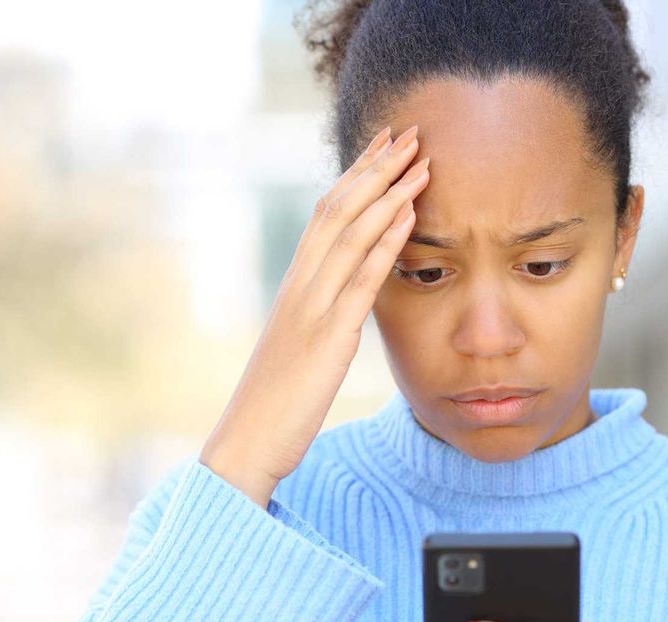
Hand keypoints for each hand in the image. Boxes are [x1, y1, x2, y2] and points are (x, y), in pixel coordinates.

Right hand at [198, 124, 429, 506]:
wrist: (248, 441)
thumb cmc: (276, 402)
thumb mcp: (301, 347)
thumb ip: (322, 316)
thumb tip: (347, 300)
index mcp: (296, 286)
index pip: (326, 214)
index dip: (357, 176)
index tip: (384, 146)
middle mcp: (301, 286)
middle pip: (338, 209)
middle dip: (375, 168)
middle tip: (407, 133)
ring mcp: (312, 308)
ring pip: (350, 234)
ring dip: (388, 193)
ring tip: (419, 161)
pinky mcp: (328, 337)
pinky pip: (360, 280)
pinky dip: (386, 243)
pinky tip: (409, 215)